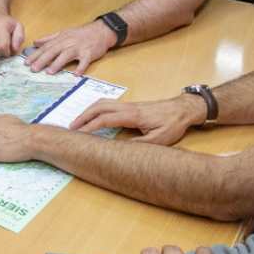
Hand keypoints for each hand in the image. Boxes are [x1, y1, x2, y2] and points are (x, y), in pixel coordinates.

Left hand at [27, 20, 115, 74]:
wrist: (101, 30)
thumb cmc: (81, 33)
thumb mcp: (63, 33)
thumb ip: (49, 38)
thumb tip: (35, 42)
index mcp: (61, 39)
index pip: (46, 47)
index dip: (36, 54)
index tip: (26, 62)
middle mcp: (68, 43)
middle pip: (53, 51)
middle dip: (42, 60)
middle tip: (33, 68)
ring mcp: (79, 48)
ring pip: (66, 55)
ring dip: (58, 63)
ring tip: (49, 72)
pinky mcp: (89, 53)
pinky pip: (84, 61)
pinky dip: (81, 67)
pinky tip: (76, 74)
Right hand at [69, 95, 204, 144]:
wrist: (183, 109)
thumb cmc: (173, 124)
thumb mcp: (160, 139)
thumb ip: (140, 145)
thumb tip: (120, 150)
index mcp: (133, 115)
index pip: (105, 119)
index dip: (90, 126)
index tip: (79, 133)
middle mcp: (128, 107)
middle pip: (99, 107)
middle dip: (83, 116)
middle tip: (71, 127)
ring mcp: (128, 104)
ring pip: (102, 103)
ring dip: (88, 111)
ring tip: (78, 122)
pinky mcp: (130, 106)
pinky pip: (108, 104)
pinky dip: (96, 109)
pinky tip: (93, 117)